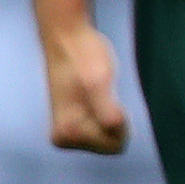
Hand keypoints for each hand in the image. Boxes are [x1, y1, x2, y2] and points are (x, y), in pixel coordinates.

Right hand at [44, 15, 128, 153]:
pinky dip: (108, 111)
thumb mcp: (99, 82)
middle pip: (111, 144)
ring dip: (111, 112)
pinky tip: (95, 93)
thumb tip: (115, 133)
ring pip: (109, 135)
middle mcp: (63, 137)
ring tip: (97, 91)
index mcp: (67, 133)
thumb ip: (107, 112)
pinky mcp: (73, 122)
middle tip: (102, 93)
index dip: (121, 121)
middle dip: (116, 119)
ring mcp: (67, 131)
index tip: (107, 97)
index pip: (115, 145)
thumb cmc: (84, 56)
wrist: (67, 38)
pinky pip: (105, 128)